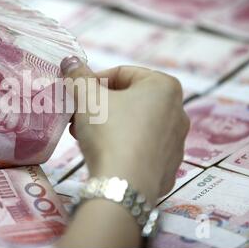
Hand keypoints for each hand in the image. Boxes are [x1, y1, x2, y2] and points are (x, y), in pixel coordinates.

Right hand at [61, 57, 189, 201]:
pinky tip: (103, 155)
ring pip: (135, 125)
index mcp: (165, 87)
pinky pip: (142, 149)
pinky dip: (122, 147)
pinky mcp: (169, 168)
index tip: (76, 94)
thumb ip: (78, 76)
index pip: (122, 73)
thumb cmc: (109, 130)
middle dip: (99, 106)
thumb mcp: (87, 97)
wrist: (124, 185)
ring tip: (83, 135)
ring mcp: (176, 142)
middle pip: (129, 100)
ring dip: (108, 125)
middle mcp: (178, 112)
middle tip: (77, 115)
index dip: (93, 81)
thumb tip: (70, 61)